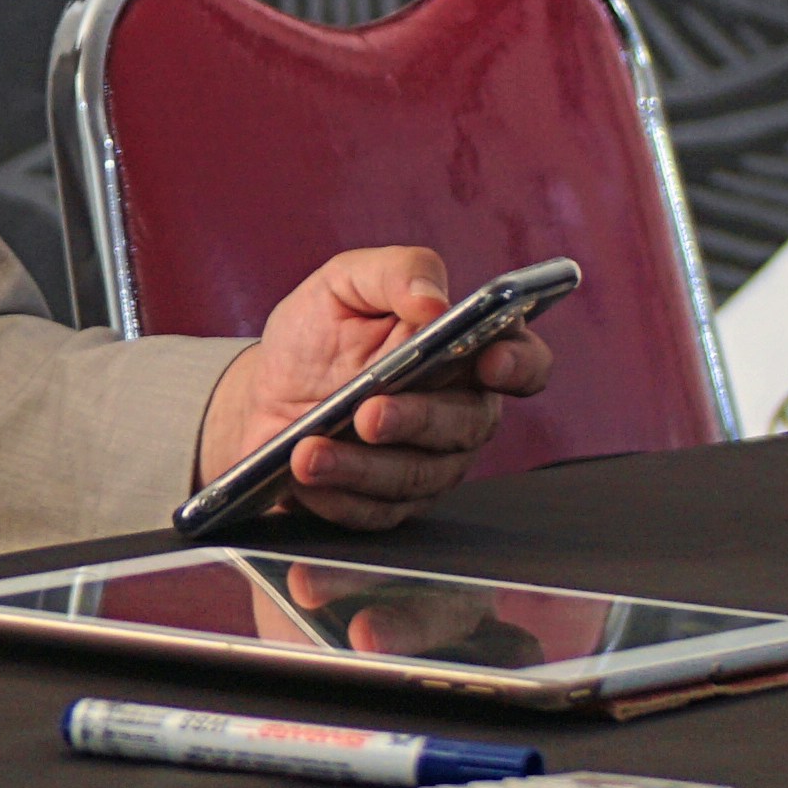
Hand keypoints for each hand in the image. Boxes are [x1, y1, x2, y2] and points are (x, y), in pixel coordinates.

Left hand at [191, 247, 557, 529]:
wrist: (265, 389)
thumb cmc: (317, 332)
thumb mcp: (344, 284)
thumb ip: (397, 274)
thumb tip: (434, 302)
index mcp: (465, 350)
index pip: (522, 360)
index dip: (518, 363)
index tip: (490, 360)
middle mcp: (460, 412)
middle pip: (466, 425)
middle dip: (416, 419)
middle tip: (369, 414)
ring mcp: (431, 464)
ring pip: (418, 475)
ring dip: (361, 467)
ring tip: (309, 453)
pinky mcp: (391, 505)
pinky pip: (377, 513)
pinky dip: (338, 498)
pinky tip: (304, 482)